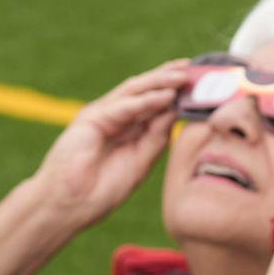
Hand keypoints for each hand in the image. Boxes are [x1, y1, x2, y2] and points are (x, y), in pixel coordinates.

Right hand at [31, 61, 190, 230]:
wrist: (70, 205)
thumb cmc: (102, 190)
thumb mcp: (140, 163)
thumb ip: (156, 139)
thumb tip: (176, 115)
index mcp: (129, 130)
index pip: (156, 105)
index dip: (178, 94)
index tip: (203, 88)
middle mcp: (116, 118)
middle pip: (146, 91)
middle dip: (170, 79)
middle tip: (195, 69)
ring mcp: (103, 116)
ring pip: (135, 91)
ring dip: (160, 82)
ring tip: (184, 76)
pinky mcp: (91, 118)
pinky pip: (123, 106)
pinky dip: (145, 100)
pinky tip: (165, 96)